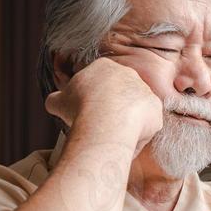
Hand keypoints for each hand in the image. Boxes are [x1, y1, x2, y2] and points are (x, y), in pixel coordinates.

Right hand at [44, 57, 163, 152]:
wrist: (104, 120)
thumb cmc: (79, 108)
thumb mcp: (58, 102)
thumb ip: (57, 99)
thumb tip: (54, 102)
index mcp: (104, 66)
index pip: (99, 82)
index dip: (91, 99)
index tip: (85, 113)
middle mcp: (129, 74)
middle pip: (120, 95)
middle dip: (111, 110)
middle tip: (99, 126)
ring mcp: (145, 91)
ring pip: (134, 111)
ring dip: (125, 123)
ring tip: (112, 138)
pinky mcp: (156, 110)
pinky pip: (146, 126)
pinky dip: (136, 136)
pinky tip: (125, 144)